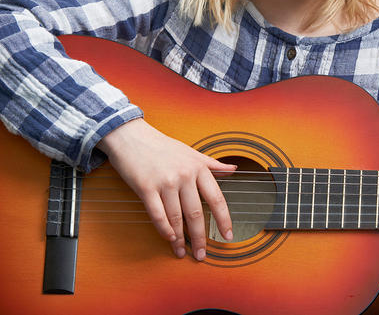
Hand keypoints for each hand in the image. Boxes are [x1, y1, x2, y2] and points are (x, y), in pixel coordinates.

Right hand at [97, 118, 235, 259]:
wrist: (132, 136)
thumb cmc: (163, 146)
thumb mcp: (192, 152)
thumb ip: (212, 164)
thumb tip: (234, 169)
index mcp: (199, 168)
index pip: (217, 198)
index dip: (224, 219)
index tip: (228, 236)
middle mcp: (185, 176)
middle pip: (196, 213)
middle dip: (200, 237)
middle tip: (202, 254)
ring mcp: (165, 182)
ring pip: (176, 216)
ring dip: (179, 238)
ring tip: (181, 251)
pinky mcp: (146, 187)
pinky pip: (157, 213)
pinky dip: (163, 228)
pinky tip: (168, 238)